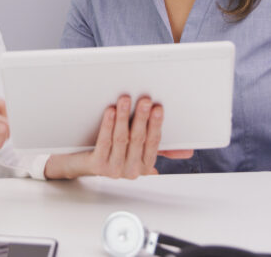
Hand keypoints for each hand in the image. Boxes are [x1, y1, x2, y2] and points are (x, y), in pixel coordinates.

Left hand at [45, 95, 188, 178]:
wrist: (83, 165)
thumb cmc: (113, 153)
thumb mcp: (139, 152)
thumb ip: (161, 148)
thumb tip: (187, 150)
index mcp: (144, 166)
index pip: (154, 143)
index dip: (156, 125)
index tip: (158, 108)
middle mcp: (131, 170)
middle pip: (138, 139)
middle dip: (141, 117)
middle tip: (144, 100)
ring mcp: (114, 169)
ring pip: (121, 138)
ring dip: (124, 116)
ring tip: (125, 99)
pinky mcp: (97, 165)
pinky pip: (104, 142)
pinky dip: (107, 125)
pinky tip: (109, 111)